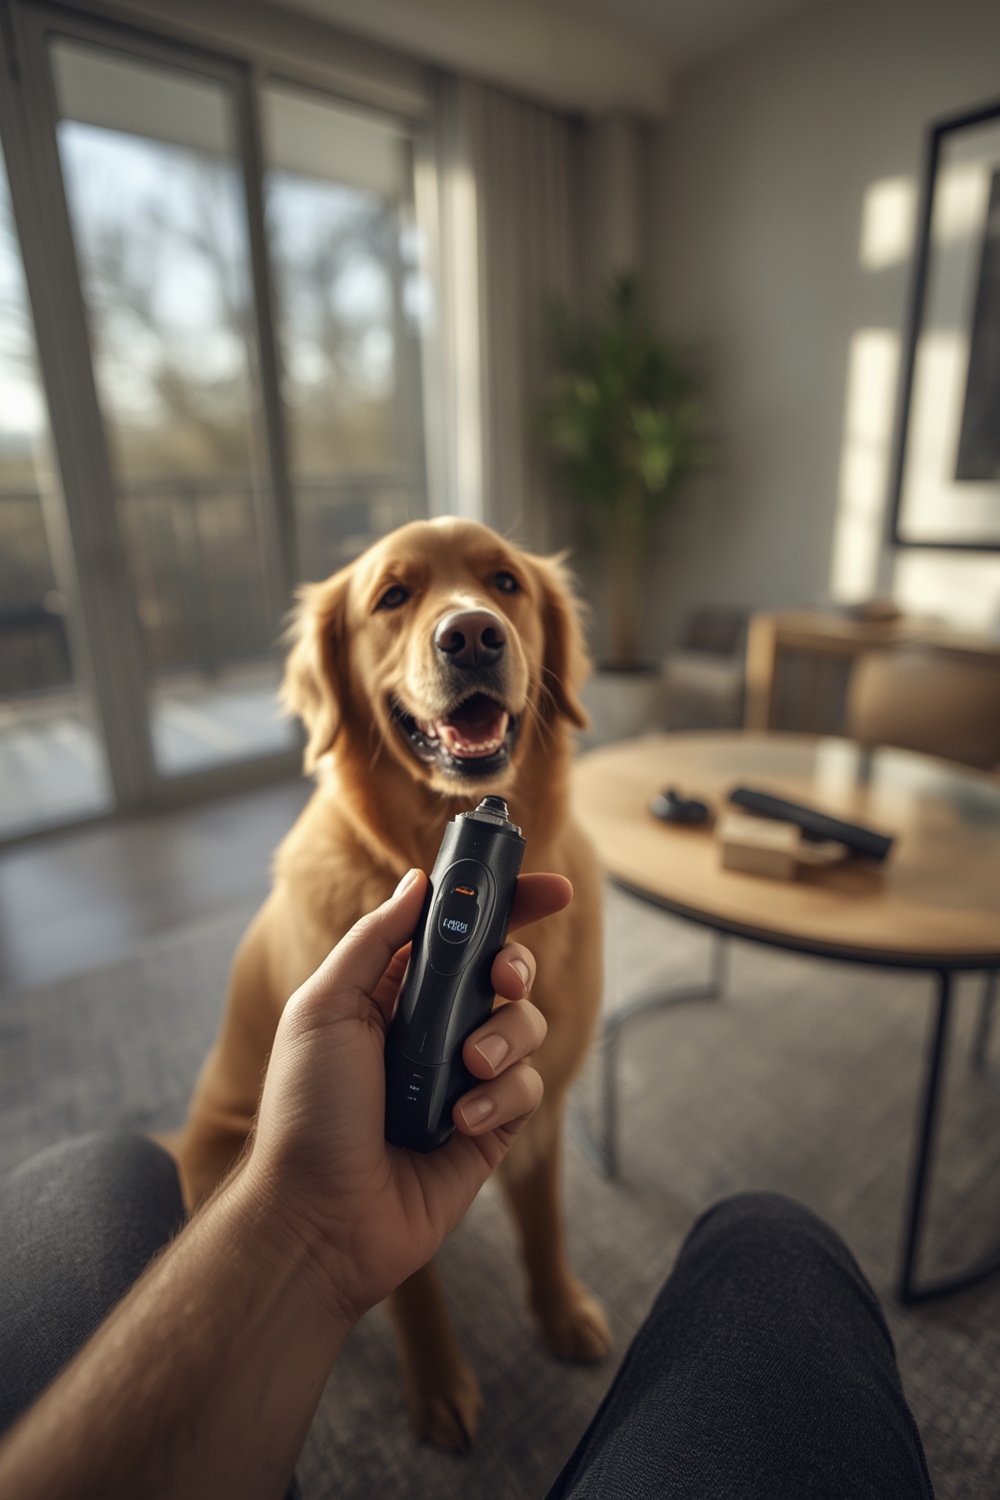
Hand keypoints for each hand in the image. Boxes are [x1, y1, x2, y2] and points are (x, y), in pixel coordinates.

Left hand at [243, 869, 570, 1324]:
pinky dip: (498, 1098)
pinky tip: (461, 1121)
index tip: (551, 887)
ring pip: (524, 1027)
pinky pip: (526, 1089)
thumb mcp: (325, 1008)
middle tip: (502, 979)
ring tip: (465, 1068)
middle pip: (503, 971)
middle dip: (515, 965)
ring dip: (503, 1038)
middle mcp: (432, 1028)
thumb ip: (375, 939)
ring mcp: (463, 1078)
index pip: (456, 931)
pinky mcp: (489, 1127)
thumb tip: (418, 882)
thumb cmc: (307, 1112)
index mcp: (390, 991)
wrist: (319, 1218)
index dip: (504, 903)